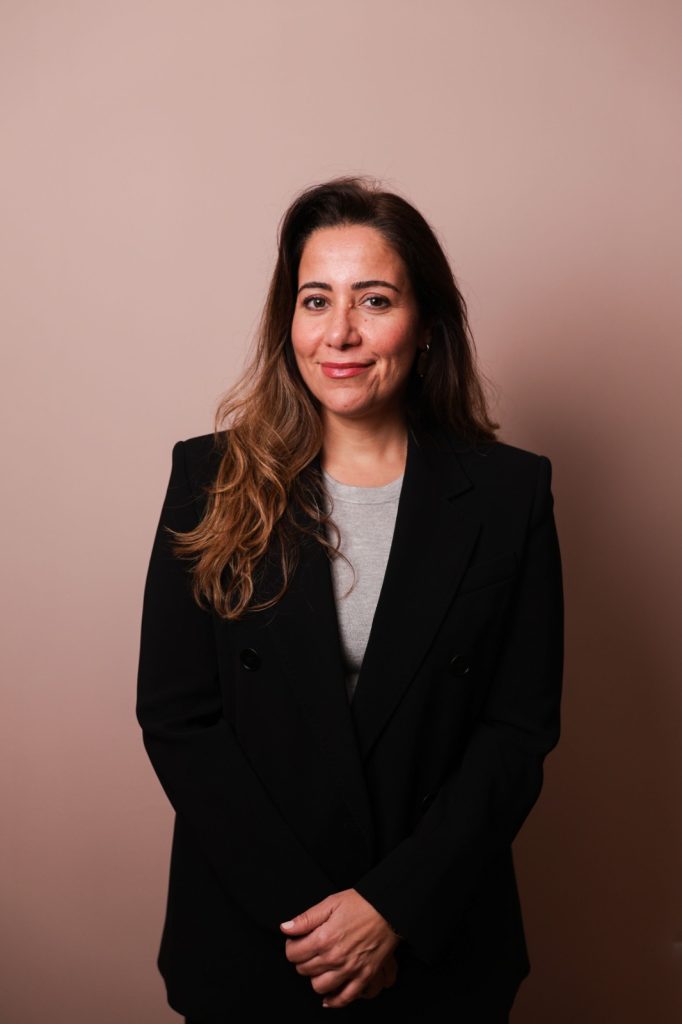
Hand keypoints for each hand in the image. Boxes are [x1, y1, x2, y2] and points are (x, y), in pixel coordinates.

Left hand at [279, 888, 401, 1007]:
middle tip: (309, 950)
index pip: (293, 954)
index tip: (296, 941)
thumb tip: (285, 928)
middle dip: (302, 960)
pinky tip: (328, 996)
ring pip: (319, 986)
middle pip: (304, 970)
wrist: (388, 909)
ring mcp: (350, 970)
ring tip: (319, 966)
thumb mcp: (330, 903)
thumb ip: (306, 918)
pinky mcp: (363, 976)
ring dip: (315, 977)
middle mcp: (334, 957)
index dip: (291, 946)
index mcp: (324, 938)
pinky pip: (344, 998)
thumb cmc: (360, 904)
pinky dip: (334, 1000)